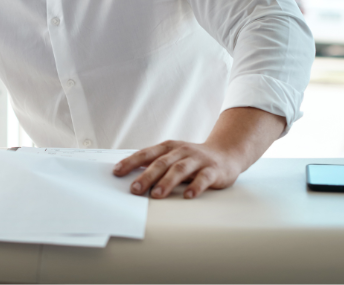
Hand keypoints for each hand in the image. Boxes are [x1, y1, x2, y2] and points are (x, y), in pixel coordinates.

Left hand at [112, 140, 241, 199]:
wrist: (226, 153)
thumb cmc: (192, 157)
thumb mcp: (173, 156)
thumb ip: (156, 164)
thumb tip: (132, 176)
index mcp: (168, 147)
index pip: (146, 154)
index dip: (131, 162)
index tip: (117, 171)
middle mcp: (181, 151)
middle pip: (161, 163)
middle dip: (146, 176)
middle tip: (134, 189)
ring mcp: (197, 159)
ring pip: (180, 170)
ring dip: (167, 182)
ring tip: (156, 194)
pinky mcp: (213, 170)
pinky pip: (203, 178)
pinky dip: (195, 187)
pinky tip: (188, 196)